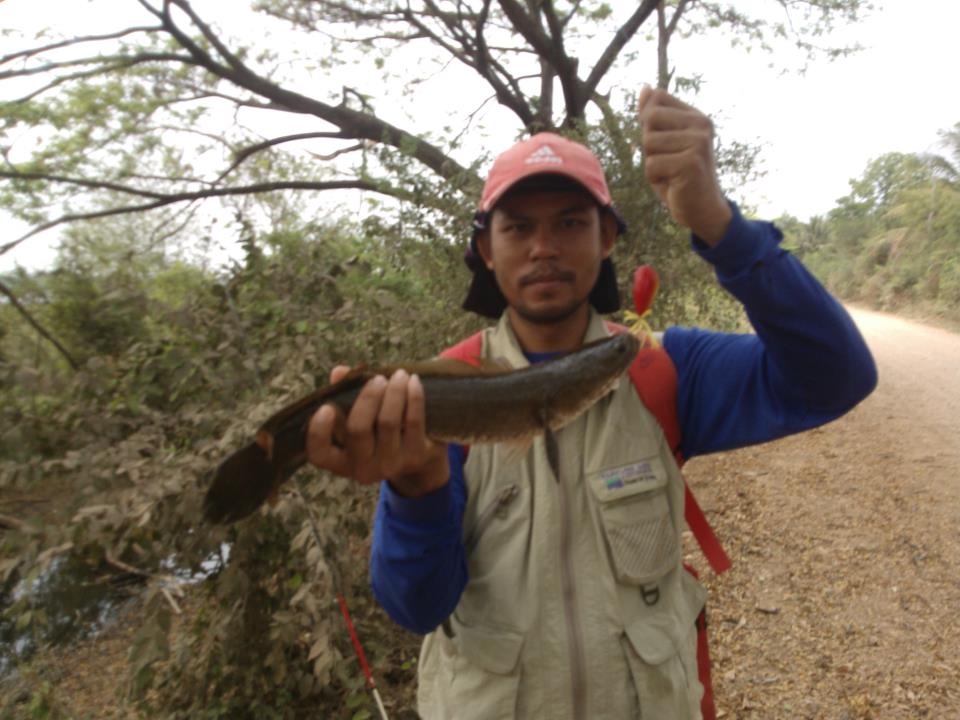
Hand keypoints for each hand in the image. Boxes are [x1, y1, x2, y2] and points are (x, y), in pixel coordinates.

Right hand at [306, 367, 448, 497]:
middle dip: (368, 397)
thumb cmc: (378, 431)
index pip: (319, 454)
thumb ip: (345, 394)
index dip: (319, 432)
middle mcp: (363, 468)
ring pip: (388, 421)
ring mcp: (390, 465)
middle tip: (378, 379)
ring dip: (394, 392)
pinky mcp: (415, 457)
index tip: (326, 407)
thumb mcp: (359, 417)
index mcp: (340, 461)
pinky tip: (413, 382)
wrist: (418, 457)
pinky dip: (413, 397)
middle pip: (358, 429)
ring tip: (399, 375)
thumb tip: (339, 372)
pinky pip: (413, 421)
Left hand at [638, 85, 731, 245]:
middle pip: (649, 119)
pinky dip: (655, 179)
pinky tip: (673, 183)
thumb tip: (645, 87)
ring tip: (671, 173)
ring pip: (648, 143)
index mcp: (695, 116)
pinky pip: (651, 165)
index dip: (648, 122)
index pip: (657, 98)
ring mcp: (698, 142)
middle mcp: (701, 125)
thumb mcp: (664, 143)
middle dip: (649, 144)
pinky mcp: (691, 162)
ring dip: (652, 164)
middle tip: (667, 161)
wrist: (702, 209)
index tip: (665, 143)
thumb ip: (654, 116)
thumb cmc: (679, 176)